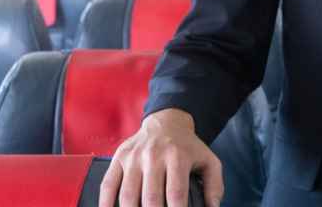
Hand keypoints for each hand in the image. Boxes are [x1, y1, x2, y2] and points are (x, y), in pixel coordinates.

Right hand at [98, 108, 223, 206]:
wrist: (166, 123)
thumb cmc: (187, 148)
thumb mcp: (209, 161)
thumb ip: (215, 185)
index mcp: (178, 157)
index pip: (176, 193)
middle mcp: (154, 156)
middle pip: (151, 198)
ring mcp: (133, 158)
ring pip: (128, 195)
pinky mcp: (118, 159)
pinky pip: (108, 185)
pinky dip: (106, 204)